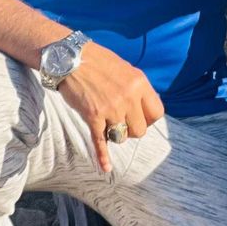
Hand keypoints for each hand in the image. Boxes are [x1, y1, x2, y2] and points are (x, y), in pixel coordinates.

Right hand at [56, 41, 165, 173]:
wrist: (70, 58)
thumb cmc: (98, 61)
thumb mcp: (126, 69)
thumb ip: (136, 88)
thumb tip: (144, 105)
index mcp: (139, 83)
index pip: (157, 113)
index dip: (149, 119)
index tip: (139, 118)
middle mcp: (128, 97)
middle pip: (140, 130)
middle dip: (131, 130)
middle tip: (121, 123)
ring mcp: (111, 108)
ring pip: (122, 137)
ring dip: (116, 135)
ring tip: (107, 126)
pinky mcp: (93, 116)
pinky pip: (101, 142)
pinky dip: (102, 156)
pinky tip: (105, 167)